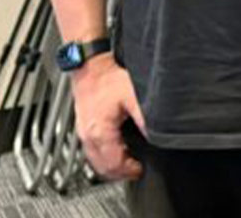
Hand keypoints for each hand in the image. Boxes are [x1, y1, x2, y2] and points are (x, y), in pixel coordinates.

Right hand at [70, 56, 144, 179]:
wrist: (91, 67)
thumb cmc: (108, 79)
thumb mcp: (133, 96)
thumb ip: (144, 116)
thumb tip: (156, 134)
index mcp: (100, 132)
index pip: (113, 164)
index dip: (129, 170)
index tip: (141, 169)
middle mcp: (88, 136)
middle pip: (102, 168)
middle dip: (120, 172)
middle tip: (135, 169)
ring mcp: (83, 133)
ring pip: (95, 161)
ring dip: (111, 165)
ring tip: (128, 162)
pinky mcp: (83, 127)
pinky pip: (92, 151)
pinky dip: (104, 155)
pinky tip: (116, 149)